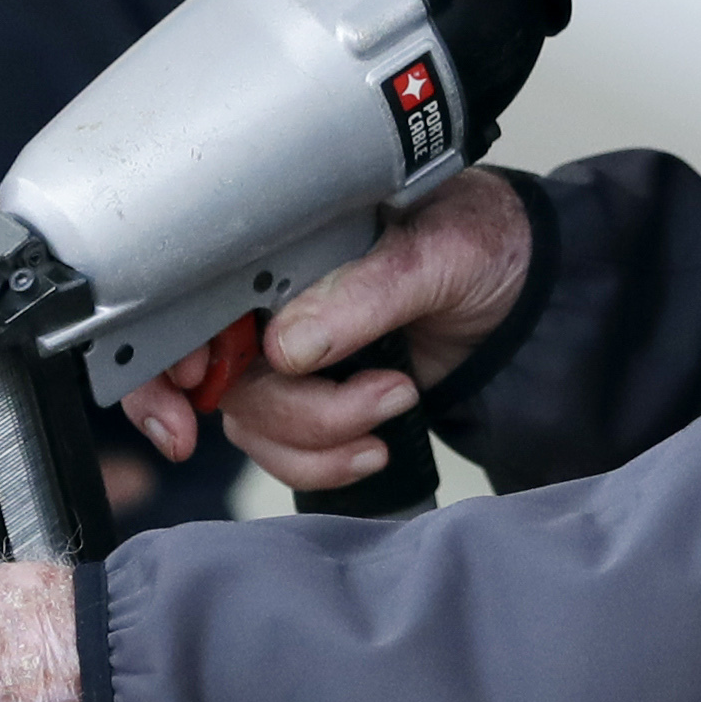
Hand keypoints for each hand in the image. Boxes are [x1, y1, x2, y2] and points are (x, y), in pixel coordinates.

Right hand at [120, 165, 532, 491]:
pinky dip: (330, 459)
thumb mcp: (435, 249)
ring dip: (320, 433)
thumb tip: (289, 344)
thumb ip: (362, 291)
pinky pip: (289, 452)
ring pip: (252, 422)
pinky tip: (377, 439)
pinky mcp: (319, 401)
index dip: (167, 348)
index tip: (191, 384)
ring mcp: (290, 356)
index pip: (187, 292)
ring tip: (392, 398)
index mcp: (279, 242)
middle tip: (307, 428)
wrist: (532, 299)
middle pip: (211, 376)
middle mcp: (270, 300)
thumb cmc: (484, 243)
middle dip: (257, 411)